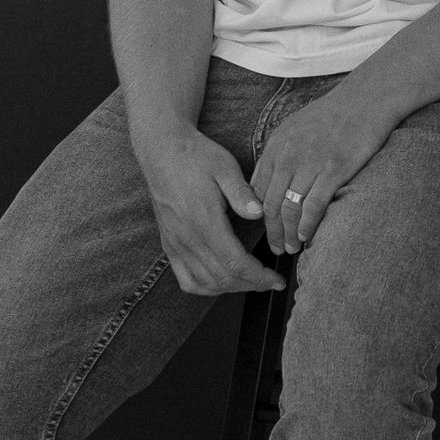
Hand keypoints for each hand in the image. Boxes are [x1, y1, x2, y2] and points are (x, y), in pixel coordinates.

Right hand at [135, 126, 284, 296]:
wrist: (162, 151)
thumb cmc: (197, 157)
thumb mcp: (224, 167)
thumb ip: (242, 193)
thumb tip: (260, 213)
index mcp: (204, 221)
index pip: (235, 263)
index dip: (259, 277)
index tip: (277, 280)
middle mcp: (187, 238)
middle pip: (223, 278)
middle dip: (252, 285)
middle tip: (272, 282)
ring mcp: (175, 244)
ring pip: (205, 283)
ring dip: (232, 288)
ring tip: (253, 282)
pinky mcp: (169, 244)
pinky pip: (186, 279)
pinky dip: (206, 288)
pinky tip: (222, 283)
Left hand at [250, 86, 397, 254]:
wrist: (365, 100)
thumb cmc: (332, 115)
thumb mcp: (293, 128)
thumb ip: (278, 154)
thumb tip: (266, 182)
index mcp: (275, 146)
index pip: (257, 190)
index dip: (259, 216)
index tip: (266, 231)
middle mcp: (288, 156)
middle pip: (270, 204)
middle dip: (272, 232)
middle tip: (277, 248)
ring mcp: (310, 163)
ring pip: (289, 209)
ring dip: (289, 234)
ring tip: (293, 248)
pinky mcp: (333, 169)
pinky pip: (313, 205)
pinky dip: (307, 225)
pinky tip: (307, 236)